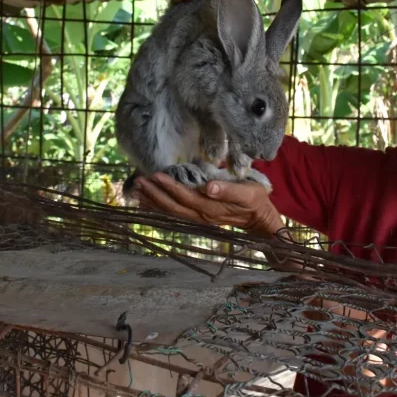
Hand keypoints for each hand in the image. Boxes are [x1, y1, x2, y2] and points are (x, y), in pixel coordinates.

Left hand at [134, 172, 282, 237]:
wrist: (260, 220)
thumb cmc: (256, 201)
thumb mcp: (249, 192)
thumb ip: (229, 190)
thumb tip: (209, 187)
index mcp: (212, 208)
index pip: (185, 197)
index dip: (170, 187)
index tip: (156, 175)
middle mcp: (201, 216)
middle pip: (173, 206)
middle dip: (155, 194)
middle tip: (138, 182)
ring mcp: (198, 218)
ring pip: (171, 211)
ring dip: (154, 201)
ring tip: (137, 190)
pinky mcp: (198, 217)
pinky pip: (175, 213)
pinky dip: (160, 207)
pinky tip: (148, 201)